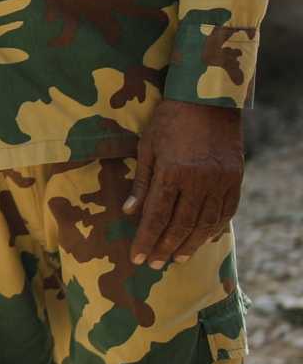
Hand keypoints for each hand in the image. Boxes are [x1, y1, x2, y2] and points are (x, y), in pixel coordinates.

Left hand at [127, 99, 245, 263]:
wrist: (208, 100)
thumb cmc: (169, 121)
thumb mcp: (147, 147)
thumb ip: (141, 183)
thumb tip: (128, 213)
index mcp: (172, 172)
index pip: (157, 216)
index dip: (146, 240)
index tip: (138, 258)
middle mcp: (199, 180)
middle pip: (181, 224)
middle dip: (166, 247)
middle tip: (155, 264)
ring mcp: (220, 180)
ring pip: (206, 222)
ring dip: (190, 243)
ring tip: (177, 258)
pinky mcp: (235, 178)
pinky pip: (226, 211)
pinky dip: (214, 228)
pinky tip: (202, 239)